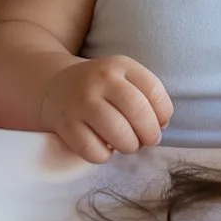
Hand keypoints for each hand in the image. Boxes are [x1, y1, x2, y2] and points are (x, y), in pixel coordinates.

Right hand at [41, 55, 172, 162]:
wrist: (56, 85)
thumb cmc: (101, 87)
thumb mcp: (124, 77)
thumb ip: (146, 96)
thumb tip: (161, 126)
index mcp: (120, 65)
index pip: (153, 90)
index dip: (164, 113)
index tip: (161, 123)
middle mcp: (101, 79)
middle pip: (138, 111)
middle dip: (150, 133)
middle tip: (149, 140)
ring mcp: (81, 102)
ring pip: (118, 134)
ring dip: (130, 146)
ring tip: (128, 144)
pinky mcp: (66, 125)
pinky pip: (95, 151)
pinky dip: (105, 156)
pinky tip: (104, 147)